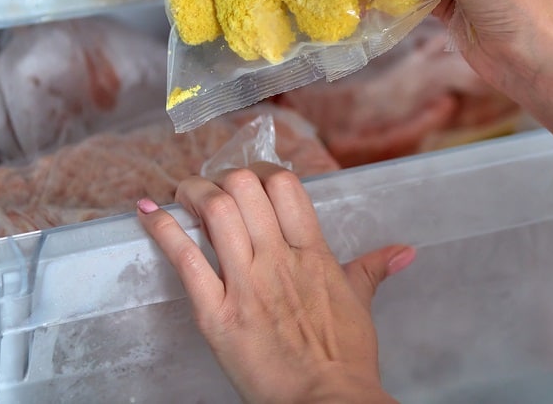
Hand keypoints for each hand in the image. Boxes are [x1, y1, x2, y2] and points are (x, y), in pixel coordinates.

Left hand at [137, 162, 413, 403]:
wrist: (326, 401)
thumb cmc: (344, 358)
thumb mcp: (360, 304)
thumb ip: (374, 268)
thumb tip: (404, 251)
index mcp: (313, 252)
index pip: (285, 186)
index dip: (261, 172)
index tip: (249, 180)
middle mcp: (277, 259)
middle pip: (245, 188)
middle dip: (223, 179)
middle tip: (213, 190)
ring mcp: (245, 284)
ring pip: (215, 212)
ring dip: (192, 193)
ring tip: (183, 194)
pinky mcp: (216, 314)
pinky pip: (185, 260)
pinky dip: (162, 231)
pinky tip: (147, 214)